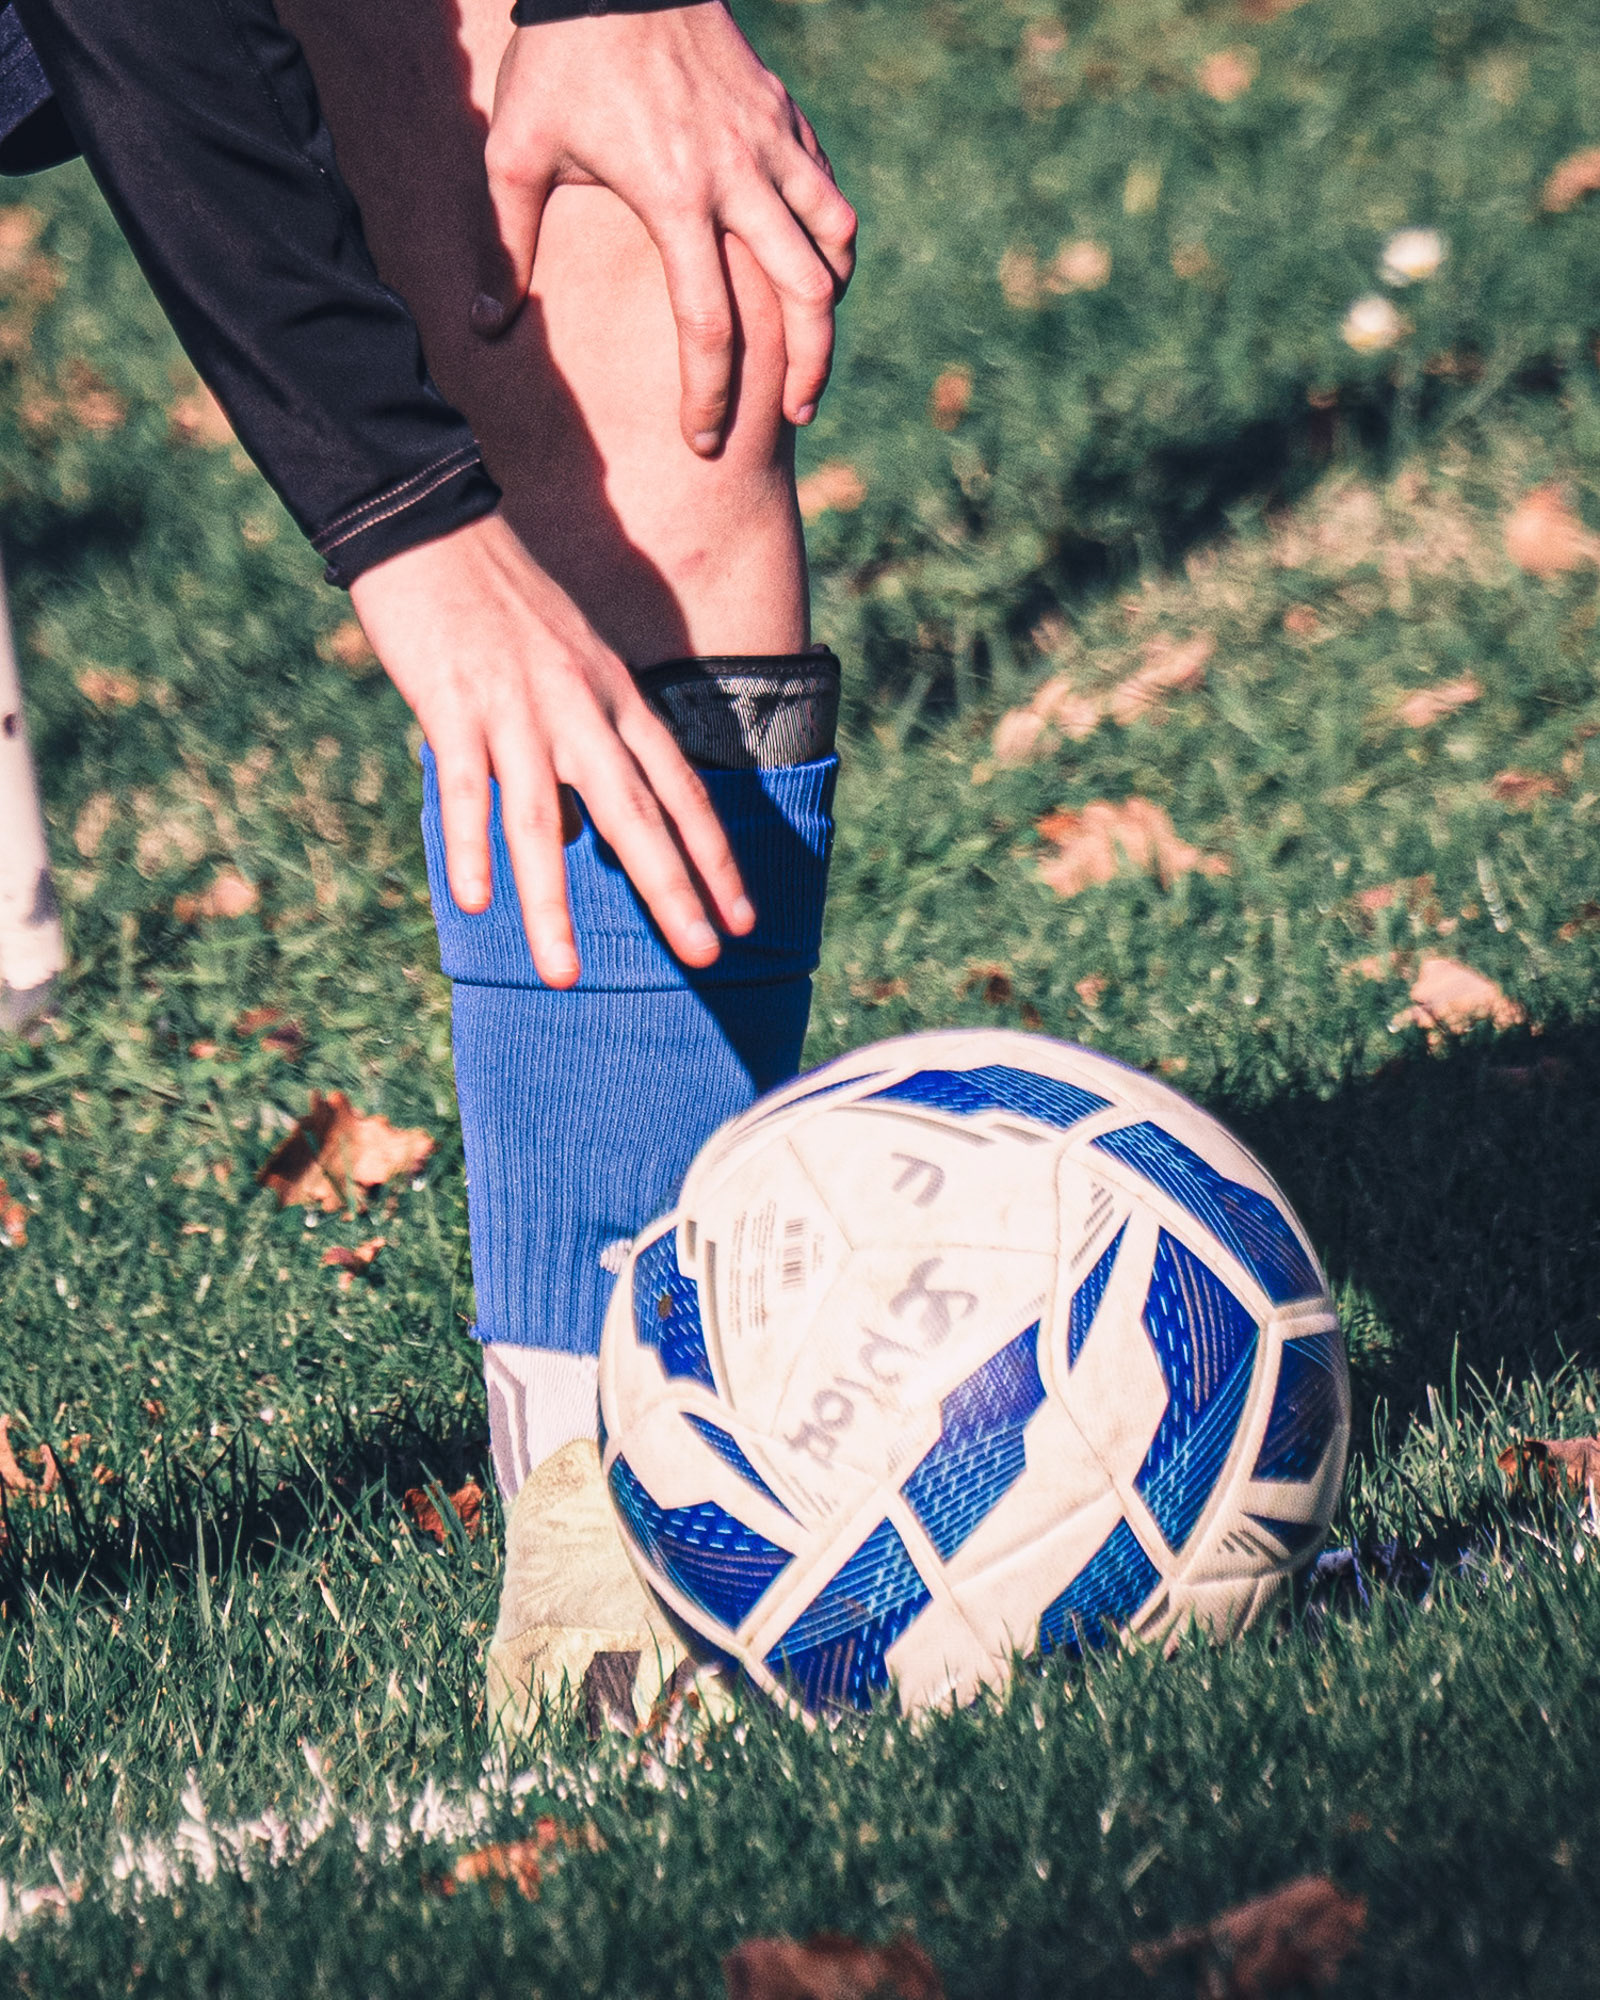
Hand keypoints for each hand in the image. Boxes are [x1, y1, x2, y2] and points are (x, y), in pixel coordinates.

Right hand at [350, 511, 754, 986]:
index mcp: (616, 697)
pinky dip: (469, 849)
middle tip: (706, 957)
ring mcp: (516, 709)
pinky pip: (464, 792)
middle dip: (673, 891)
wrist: (429, 519)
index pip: (681, 789)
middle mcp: (580, 709)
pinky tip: (475, 905)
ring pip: (542, 825)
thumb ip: (587, 738)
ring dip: (553, 907)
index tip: (743, 917)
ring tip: (566, 978)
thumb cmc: (500, 596)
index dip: (715, 856)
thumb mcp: (571, 661)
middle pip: (635, 815)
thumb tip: (581, 825)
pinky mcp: (450, 705)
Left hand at [471, 3, 856, 455]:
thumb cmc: (557, 58)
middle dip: (810, 367)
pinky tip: (813, 267)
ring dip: (831, 304)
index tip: (705, 440)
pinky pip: (827, 191)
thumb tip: (484, 328)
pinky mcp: (783, 115)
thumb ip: (504, 247)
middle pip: (805, 297)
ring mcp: (771, 143)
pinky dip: (830, 238)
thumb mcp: (515, 152)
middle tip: (798, 411)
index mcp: (673, 200)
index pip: (707, 326)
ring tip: (815, 345)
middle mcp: (737, 178)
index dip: (711, 395)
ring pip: (835, 242)